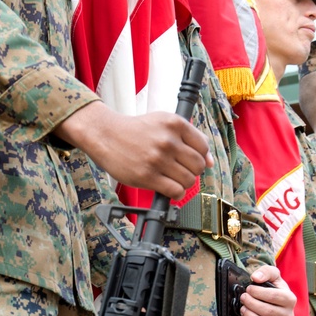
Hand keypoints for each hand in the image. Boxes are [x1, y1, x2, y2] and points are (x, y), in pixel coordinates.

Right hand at [58, 100, 211, 198]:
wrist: (106, 135)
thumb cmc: (135, 130)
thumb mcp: (163, 123)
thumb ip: (189, 138)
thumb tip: (210, 162)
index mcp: (174, 123)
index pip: (203, 146)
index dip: (200, 156)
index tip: (190, 160)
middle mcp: (168, 140)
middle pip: (198, 165)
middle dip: (192, 171)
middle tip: (180, 170)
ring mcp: (158, 159)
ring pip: (189, 180)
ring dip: (183, 183)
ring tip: (172, 178)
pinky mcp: (147, 176)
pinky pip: (175, 191)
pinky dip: (175, 193)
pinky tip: (167, 187)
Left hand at [240, 264, 295, 315]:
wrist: (274, 300)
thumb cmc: (274, 287)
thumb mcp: (273, 275)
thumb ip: (266, 272)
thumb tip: (256, 277)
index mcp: (290, 299)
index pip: (274, 296)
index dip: (259, 292)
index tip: (249, 288)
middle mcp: (287, 314)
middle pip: (268, 311)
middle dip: (252, 303)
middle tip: (244, 297)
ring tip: (243, 308)